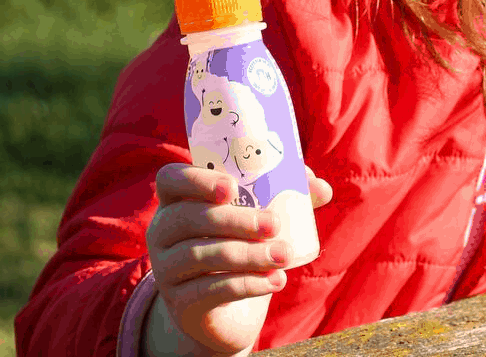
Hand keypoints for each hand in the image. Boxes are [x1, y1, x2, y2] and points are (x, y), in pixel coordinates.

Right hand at [143, 164, 332, 355]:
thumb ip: (289, 194)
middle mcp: (162, 231)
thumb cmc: (241, 242)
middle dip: (237, 220)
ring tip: (284, 255)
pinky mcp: (180, 303)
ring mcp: (167, 269)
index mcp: (177, 199)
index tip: (232, 187)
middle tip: (274, 224)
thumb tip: (323, 187)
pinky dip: (248, 284)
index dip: (197, 180)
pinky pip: (212, 290)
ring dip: (250, 255)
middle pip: (191, 218)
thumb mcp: (260, 214)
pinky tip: (275, 280)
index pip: (170, 179)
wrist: (226, 307)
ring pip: (204, 255)